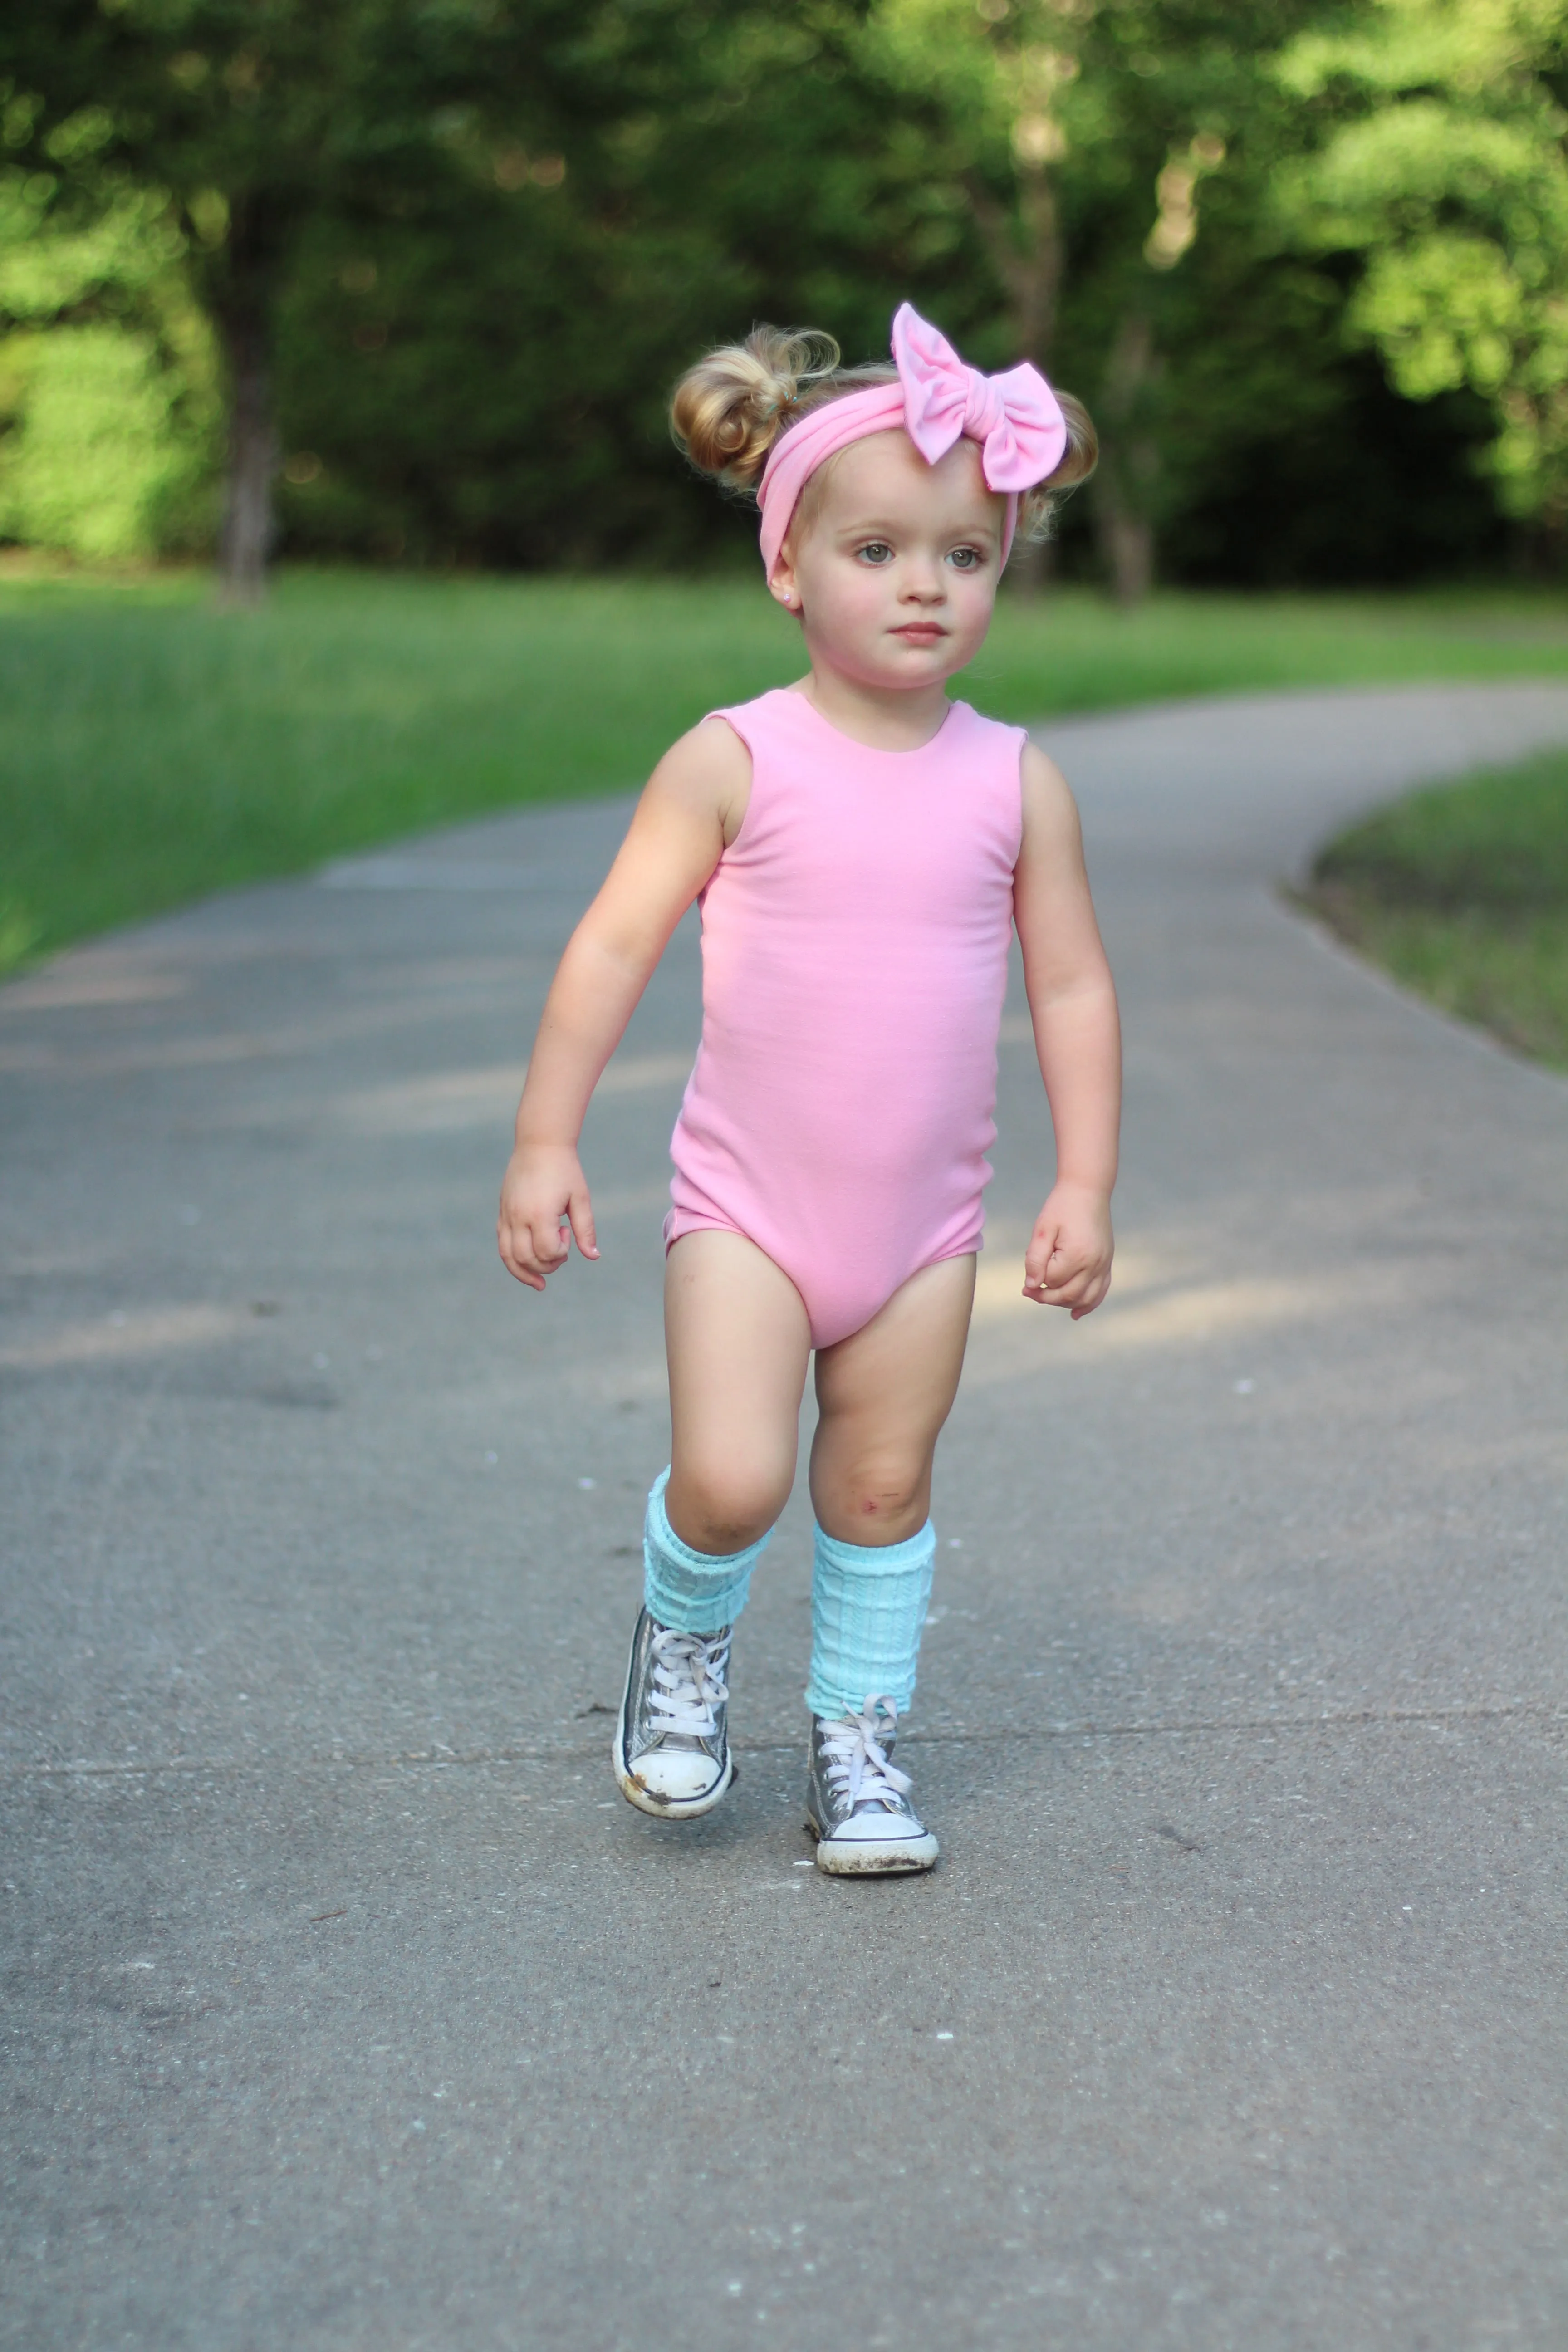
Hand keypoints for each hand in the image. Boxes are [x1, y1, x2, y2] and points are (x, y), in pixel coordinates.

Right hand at [497, 1142, 598, 1290]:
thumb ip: (585, 1229)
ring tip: (539, 1282)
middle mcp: (519, 1216)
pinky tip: (526, 1265)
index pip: (547, 1251)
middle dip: (547, 1265)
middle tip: (562, 1254)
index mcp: (540, 1213)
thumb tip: (593, 1257)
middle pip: (527, 1258)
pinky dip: (513, 1260)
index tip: (568, 1233)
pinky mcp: (502, 1213)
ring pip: (508, 1256)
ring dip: (524, 1273)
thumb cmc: (565, 1170)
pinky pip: (502, 1244)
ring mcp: (507, 1215)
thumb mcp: (580, 1198)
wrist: (539, 1144)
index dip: (561, 1253)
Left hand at [1023, 1182, 1112, 1317]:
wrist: (1088, 1191)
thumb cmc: (1061, 1207)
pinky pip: (1101, 1291)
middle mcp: (1094, 1263)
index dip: (1036, 1284)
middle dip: (1047, 1298)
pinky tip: (1075, 1314)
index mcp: (1077, 1255)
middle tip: (1029, 1293)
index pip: (1052, 1282)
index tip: (1024, 1284)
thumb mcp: (1042, 1229)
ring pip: (1086, 1298)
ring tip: (1047, 1299)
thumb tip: (1032, 1285)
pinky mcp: (1107, 1262)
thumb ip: (1035, 1258)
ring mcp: (1104, 1264)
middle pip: (1069, 1295)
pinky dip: (1089, 1304)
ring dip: (1065, 1304)